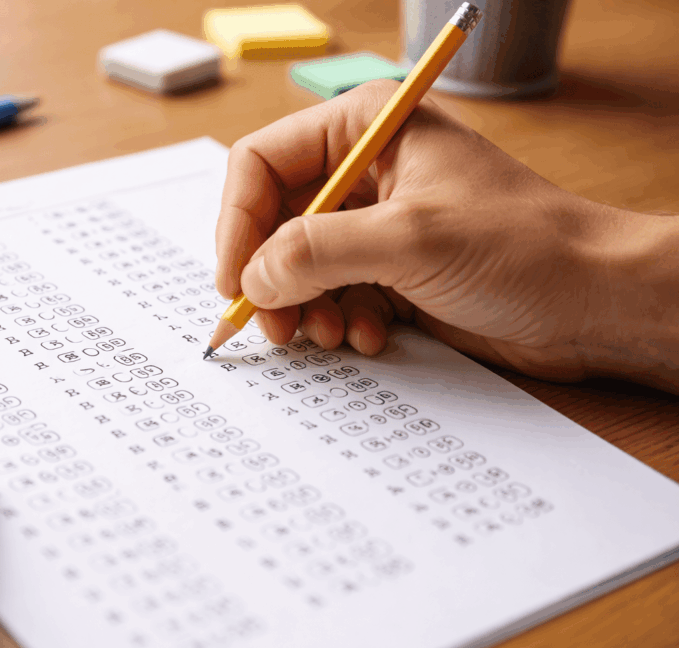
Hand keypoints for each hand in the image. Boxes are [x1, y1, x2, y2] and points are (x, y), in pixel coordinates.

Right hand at [215, 80, 678, 390]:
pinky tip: (370, 336)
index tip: (234, 281)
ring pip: (297, 266)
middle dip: (270, 278)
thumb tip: (251, 278)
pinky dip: (338, 321)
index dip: (238, 224)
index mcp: (366, 129)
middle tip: (275, 326)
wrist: (595, 303)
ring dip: (304, 307)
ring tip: (331, 333)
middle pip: (274, 221)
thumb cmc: (525, 247)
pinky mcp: (390, 271)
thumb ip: (317, 252)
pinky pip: (331, 296)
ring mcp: (377, 225)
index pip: (262, 164)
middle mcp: (365, 172)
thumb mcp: (410, 241)